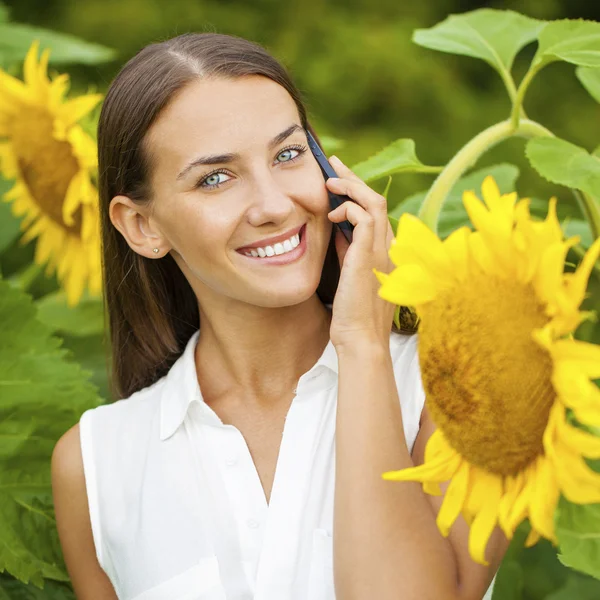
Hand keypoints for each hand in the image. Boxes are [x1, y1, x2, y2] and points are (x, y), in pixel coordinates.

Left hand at [326, 155, 396, 350]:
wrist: (361, 339)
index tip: (339, 180)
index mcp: (385, 251)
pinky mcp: (370, 255)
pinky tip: (332, 214)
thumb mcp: (350, 273)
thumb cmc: (354, 313)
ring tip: (329, 180)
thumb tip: (338, 227)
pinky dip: (347, 207)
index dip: (357, 192)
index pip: (375, 211)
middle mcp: (389, 246)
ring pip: (374, 202)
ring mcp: (382, 250)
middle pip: (376, 199)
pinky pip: (364, 217)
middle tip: (334, 164)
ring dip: (350, 186)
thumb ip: (349, 249)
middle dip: (353, 178)